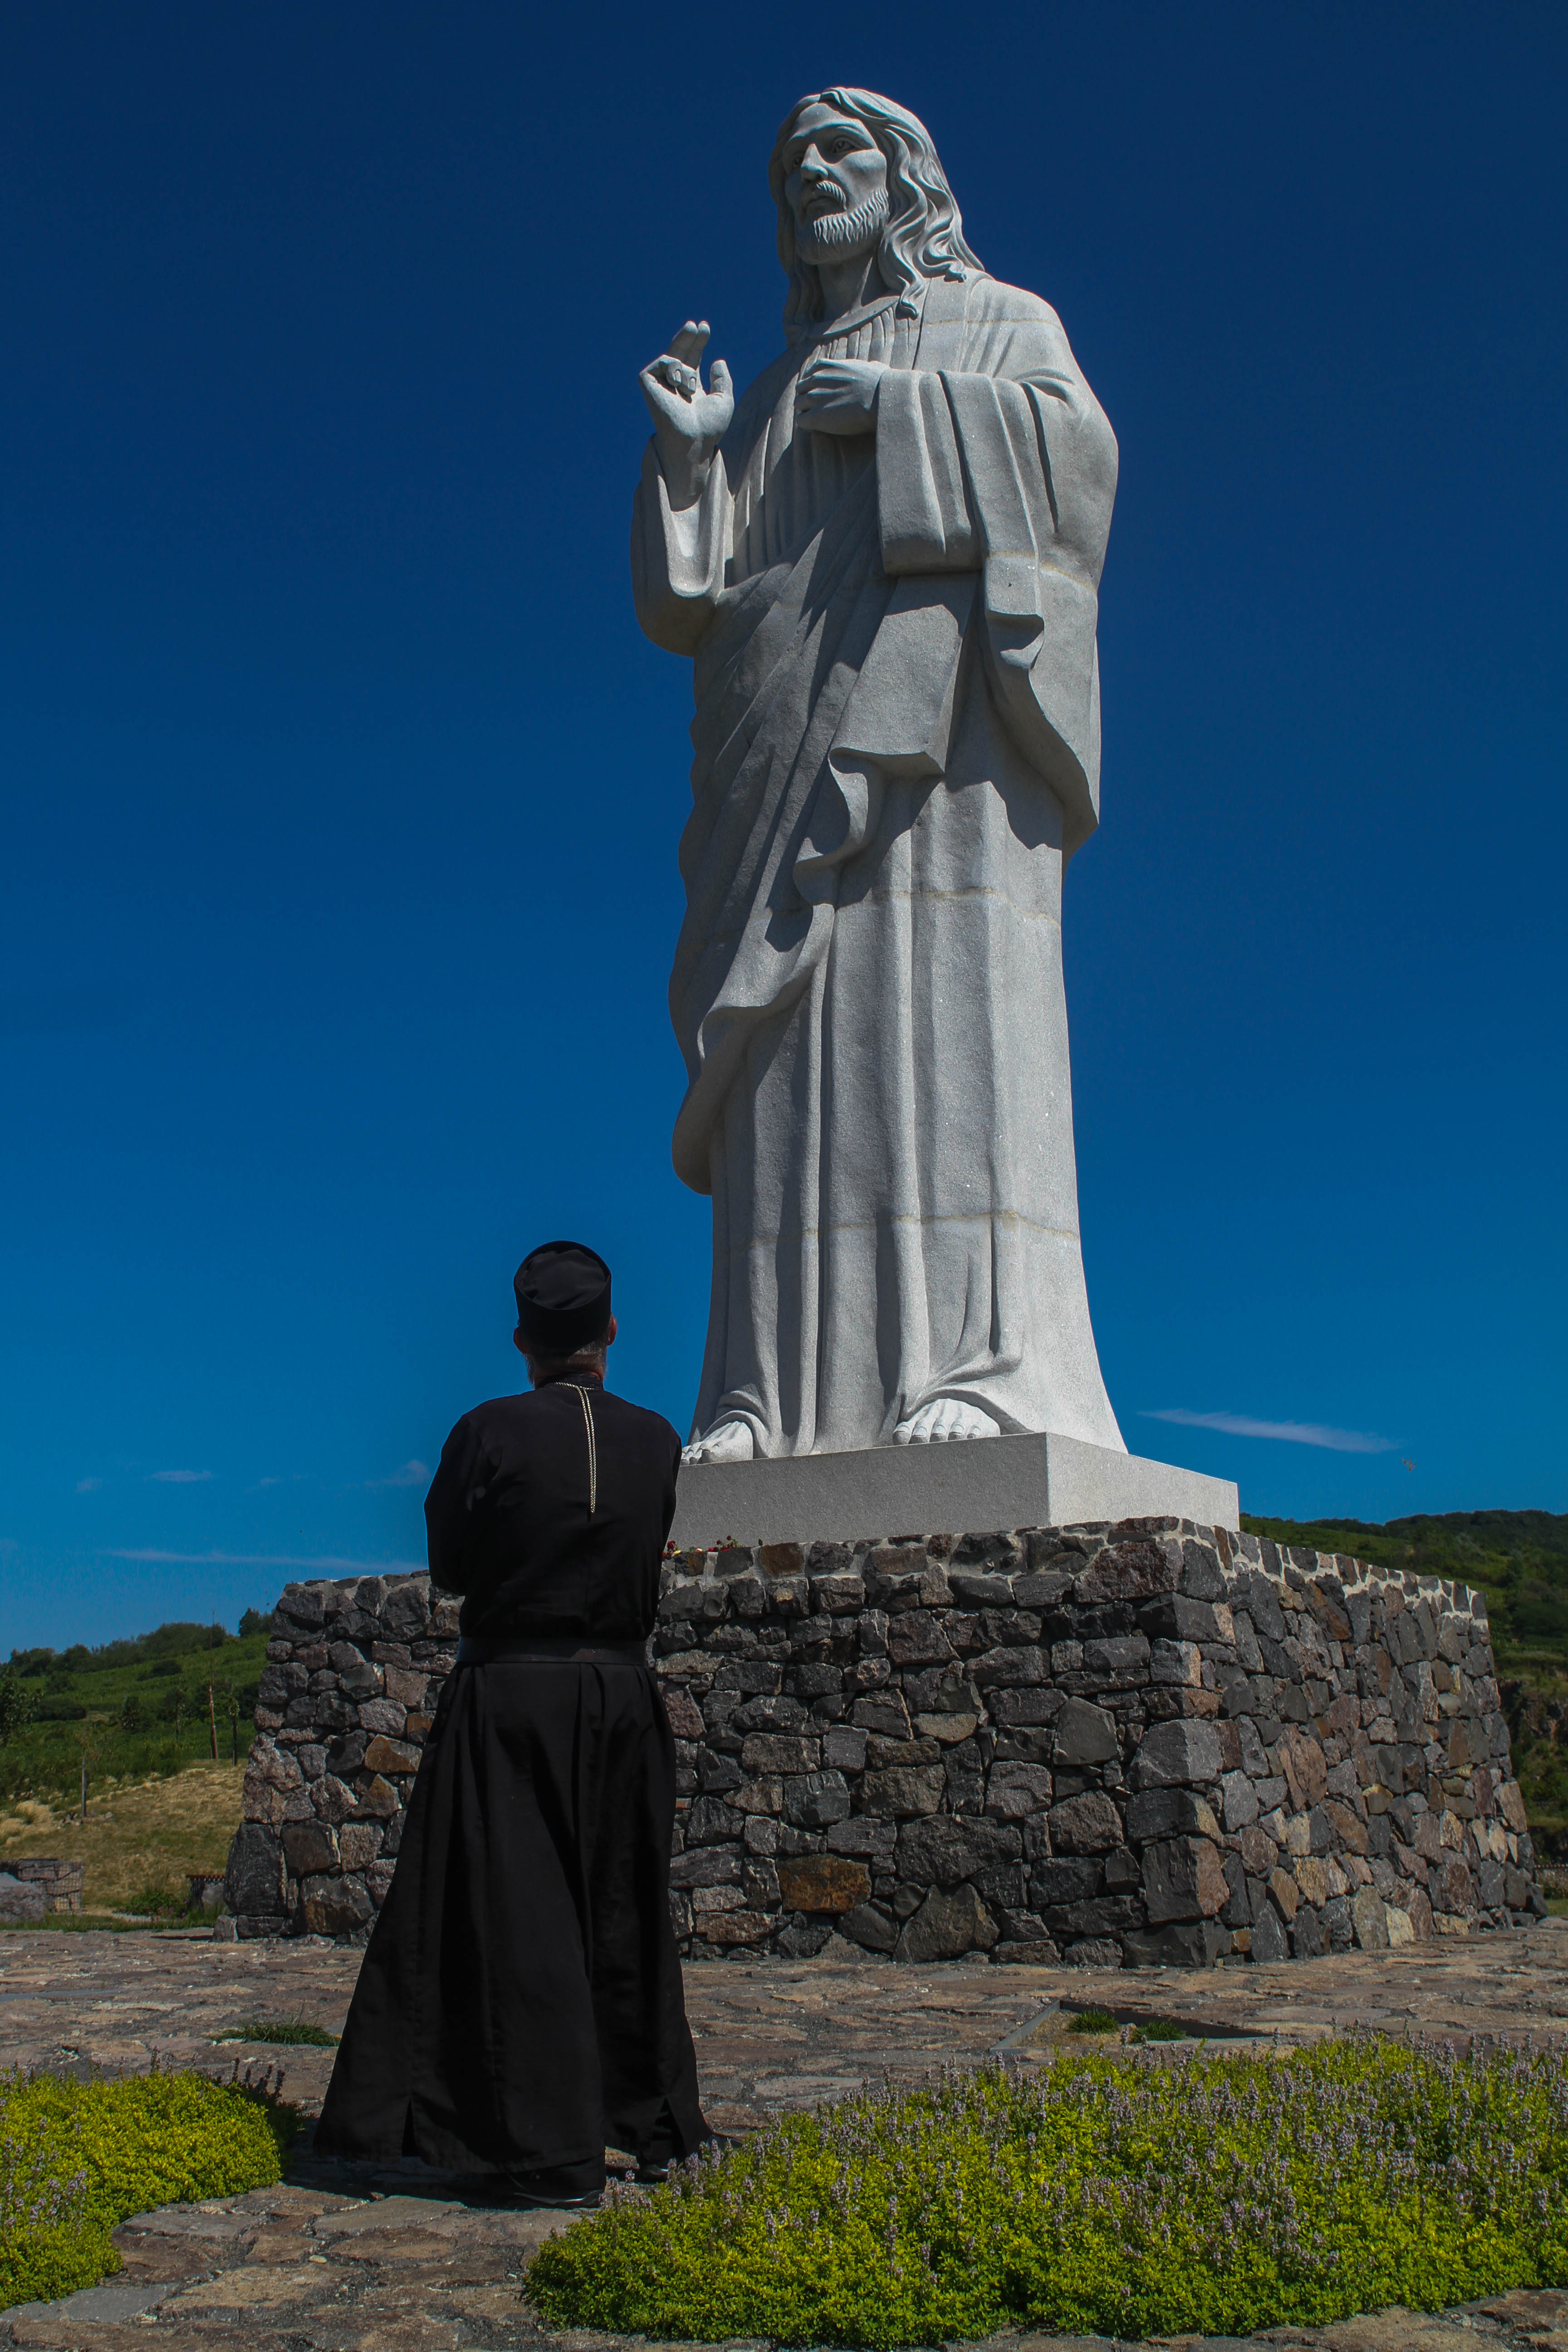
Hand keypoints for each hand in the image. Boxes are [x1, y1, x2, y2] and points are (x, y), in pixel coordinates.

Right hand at [639, 321, 733, 507]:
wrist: (693, 438)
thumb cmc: (709, 426)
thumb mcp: (724, 400)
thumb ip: (723, 380)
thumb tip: (718, 361)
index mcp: (691, 387)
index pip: (693, 358)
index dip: (698, 342)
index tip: (704, 327)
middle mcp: (675, 384)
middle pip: (680, 352)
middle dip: (688, 337)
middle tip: (696, 325)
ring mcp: (661, 384)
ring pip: (673, 356)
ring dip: (687, 368)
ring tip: (690, 387)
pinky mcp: (648, 383)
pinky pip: (661, 362)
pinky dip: (672, 367)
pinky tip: (678, 383)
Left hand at [795, 356, 885, 434]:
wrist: (880, 400)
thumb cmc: (881, 384)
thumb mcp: (872, 366)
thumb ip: (867, 366)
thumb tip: (874, 365)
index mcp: (826, 366)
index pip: (809, 375)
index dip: (814, 386)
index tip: (823, 394)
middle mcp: (816, 379)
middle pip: (801, 389)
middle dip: (808, 399)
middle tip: (820, 409)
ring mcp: (814, 397)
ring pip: (798, 404)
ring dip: (807, 412)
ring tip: (821, 419)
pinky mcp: (816, 416)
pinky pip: (801, 421)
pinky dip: (807, 425)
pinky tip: (819, 427)